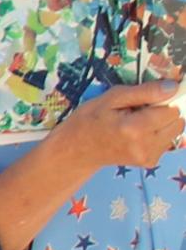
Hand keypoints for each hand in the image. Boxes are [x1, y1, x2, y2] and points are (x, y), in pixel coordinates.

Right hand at [49, 80, 183, 176]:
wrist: (75, 150)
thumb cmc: (88, 121)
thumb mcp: (110, 98)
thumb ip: (144, 92)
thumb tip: (173, 87)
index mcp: (134, 129)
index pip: (171, 110)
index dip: (160, 101)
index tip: (144, 101)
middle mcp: (145, 146)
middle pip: (177, 121)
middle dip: (164, 112)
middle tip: (139, 112)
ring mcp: (149, 157)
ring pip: (175, 131)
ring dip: (162, 124)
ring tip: (137, 123)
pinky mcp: (150, 162)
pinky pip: (167, 141)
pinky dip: (157, 135)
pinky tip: (138, 134)